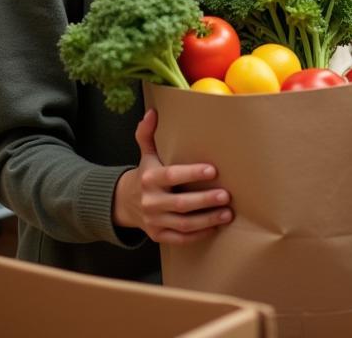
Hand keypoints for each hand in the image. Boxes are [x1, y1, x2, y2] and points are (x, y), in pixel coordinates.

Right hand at [112, 109, 232, 244]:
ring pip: (183, 224)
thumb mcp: (145, 153)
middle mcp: (150, 201)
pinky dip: (198, 235)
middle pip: (180, 204)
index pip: (172, 175)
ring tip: (227, 214)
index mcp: (149, 178)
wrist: (124, 203)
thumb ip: (147, 134)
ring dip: (207, 220)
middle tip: (226, 195)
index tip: (213, 170)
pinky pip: (180, 238)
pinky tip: (215, 228)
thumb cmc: (145, 174)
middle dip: (204, 201)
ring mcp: (154, 221)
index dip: (192, 173)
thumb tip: (152, 112)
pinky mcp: (158, 235)